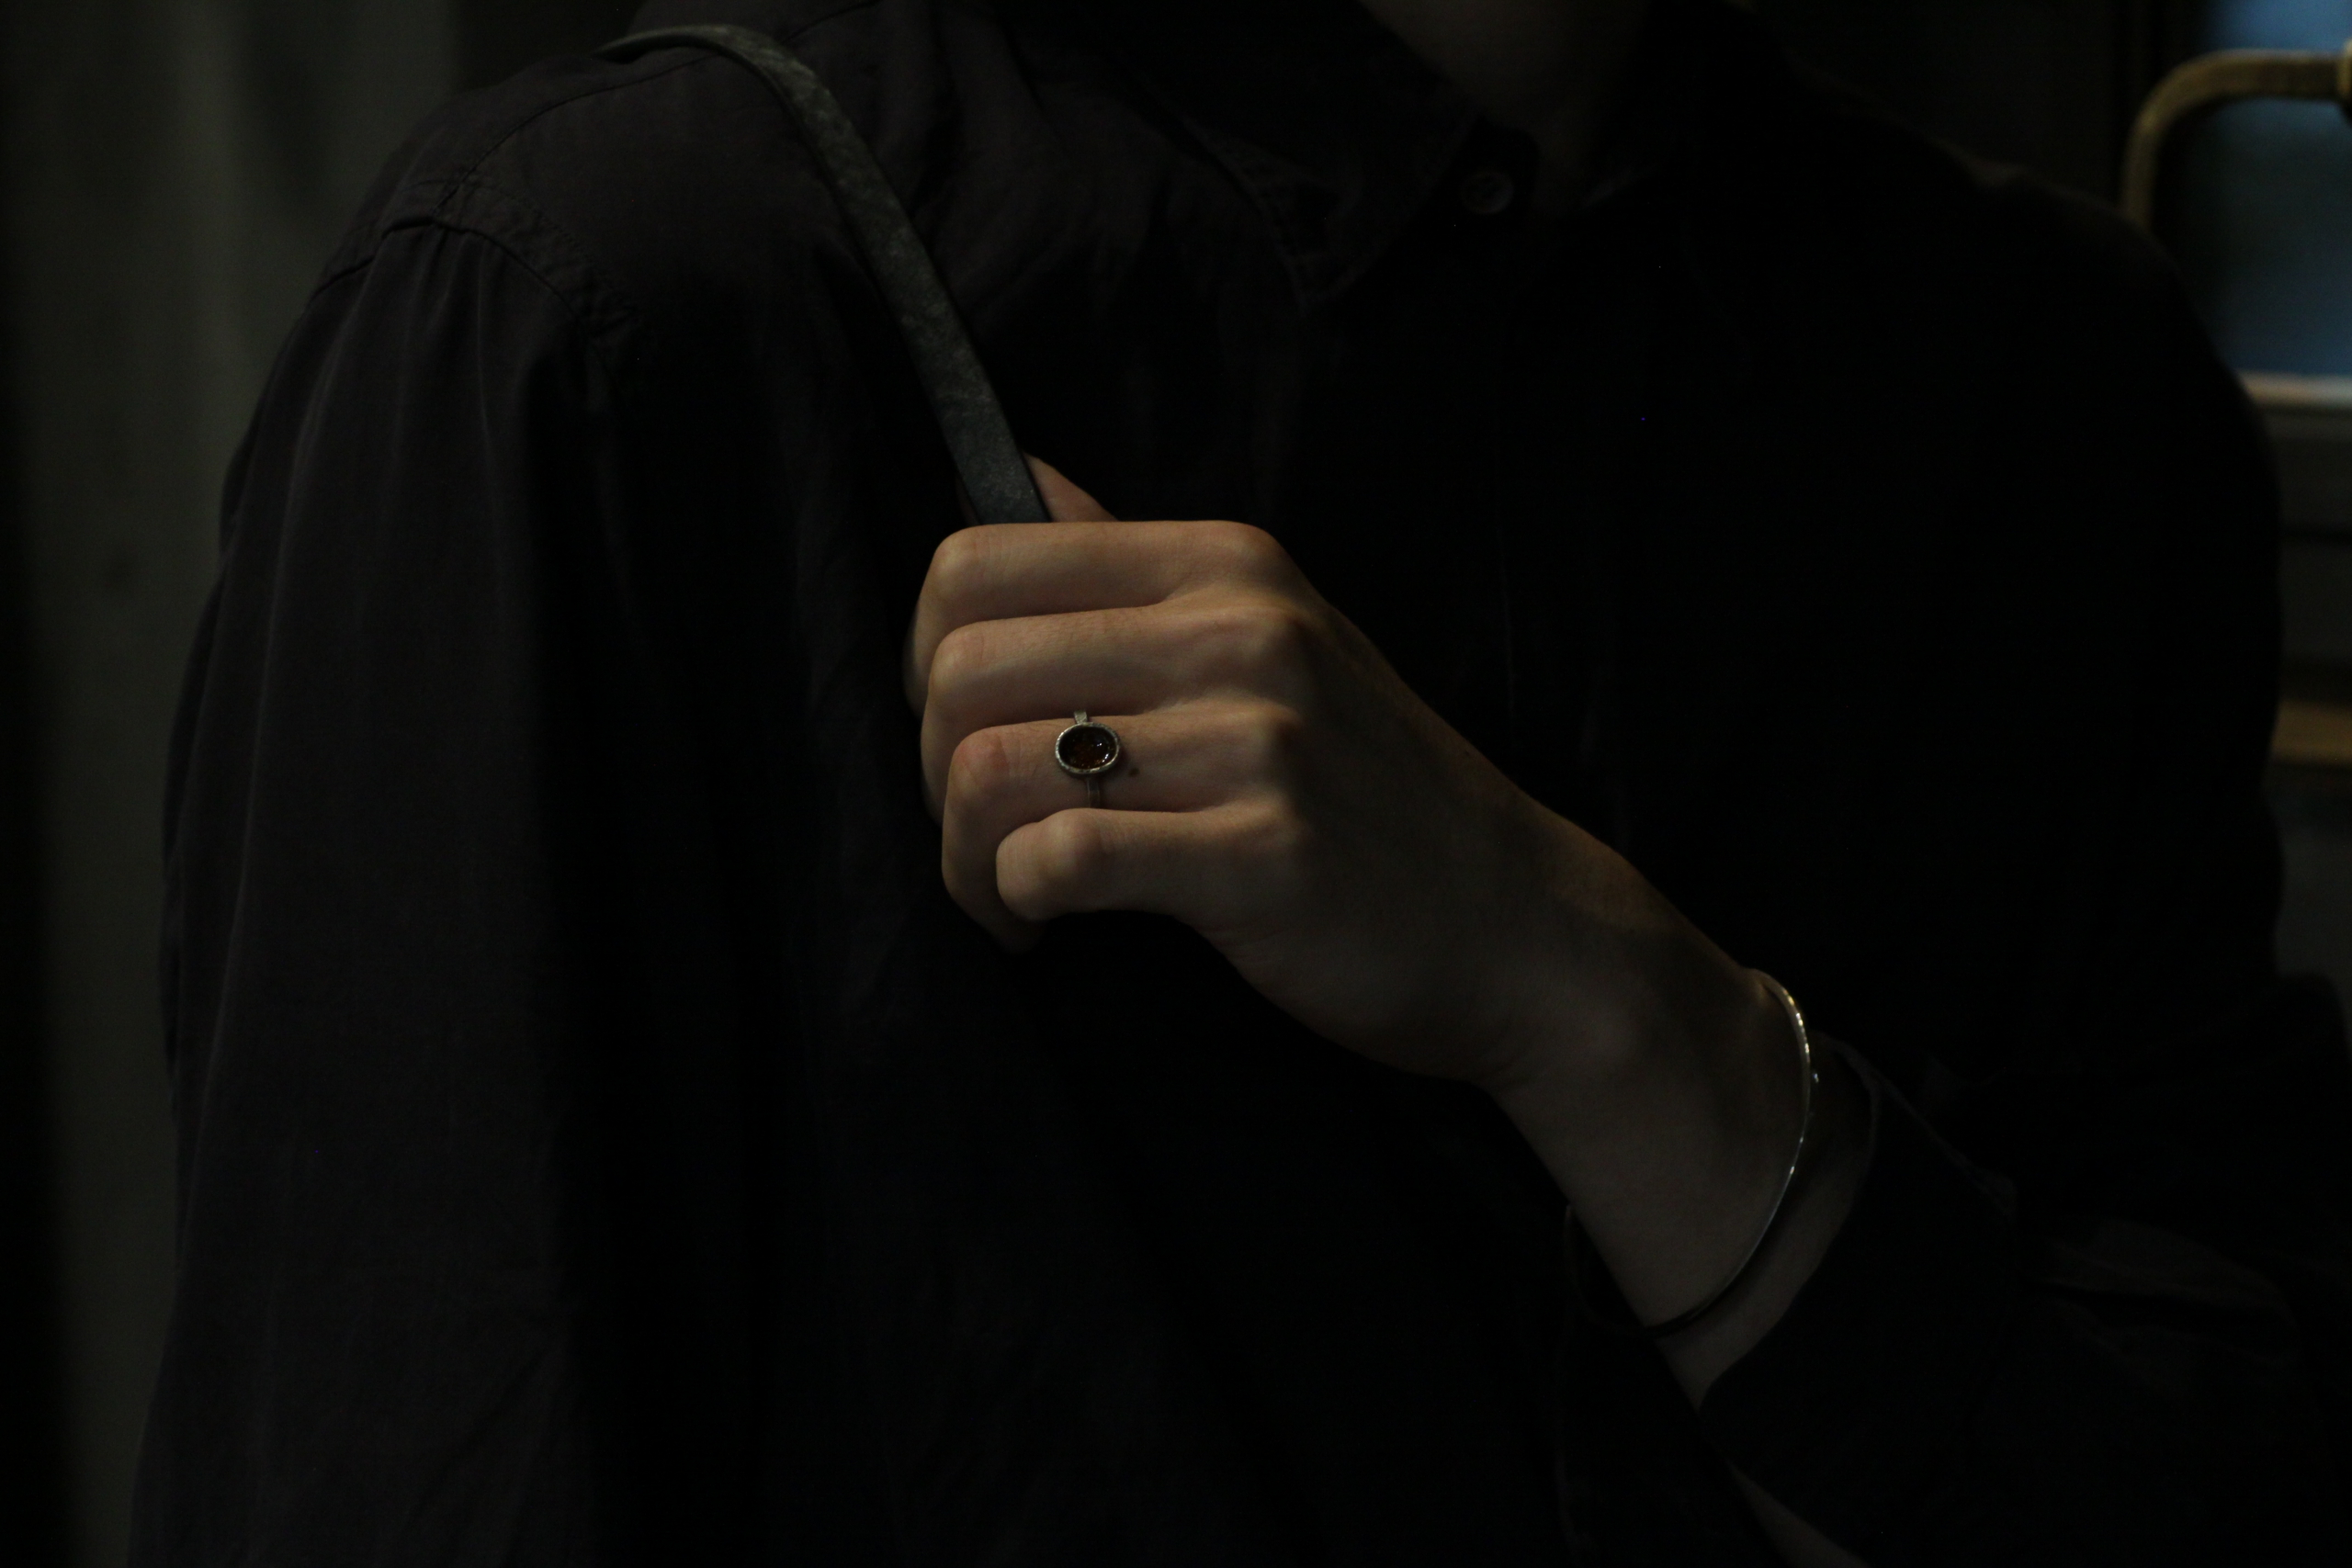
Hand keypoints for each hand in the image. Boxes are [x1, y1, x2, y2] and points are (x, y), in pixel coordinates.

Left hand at [908, 459, 1870, 1563]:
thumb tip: (1020, 470)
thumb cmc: (1373, 791)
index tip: (961, 734)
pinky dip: (1015, 902)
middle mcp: (1240, 632)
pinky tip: (1047, 928)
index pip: (975, 561)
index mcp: (1224, 564)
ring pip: (992, 769)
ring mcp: (1259, 742)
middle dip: (929, 772)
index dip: (926, 661)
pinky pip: (1060, 859)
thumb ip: (1138, 565)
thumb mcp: (1278, 637)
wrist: (1520, 924)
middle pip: (962, 670)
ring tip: (1006, 897)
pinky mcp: (1264, 858)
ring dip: (961, 858)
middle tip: (977, 835)